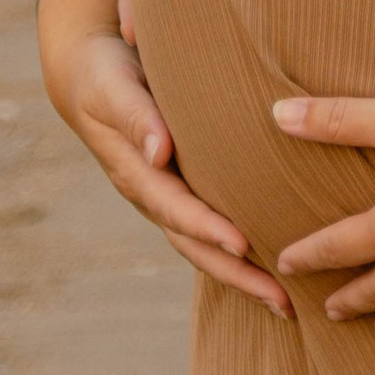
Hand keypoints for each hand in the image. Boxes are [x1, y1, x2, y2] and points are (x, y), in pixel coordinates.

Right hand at [40, 5, 292, 317]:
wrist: (88, 72)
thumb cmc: (104, 75)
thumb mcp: (114, 89)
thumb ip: (137, 117)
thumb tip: (159, 151)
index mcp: (136, 175)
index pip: (176, 209)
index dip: (208, 229)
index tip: (244, 246)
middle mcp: (152, 195)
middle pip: (196, 246)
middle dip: (237, 275)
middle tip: (282, 301)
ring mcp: (167, 196)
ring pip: (205, 247)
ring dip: (243, 275)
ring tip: (286, 302)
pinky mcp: (183, 188)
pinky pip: (210, 229)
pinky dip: (239, 253)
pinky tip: (272, 264)